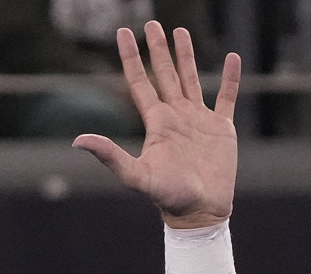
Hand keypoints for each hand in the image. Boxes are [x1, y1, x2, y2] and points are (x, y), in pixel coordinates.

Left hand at [74, 23, 240, 227]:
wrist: (200, 212)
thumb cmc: (168, 197)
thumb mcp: (136, 175)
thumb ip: (110, 156)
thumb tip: (78, 140)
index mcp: (156, 123)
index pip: (140, 82)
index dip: (131, 57)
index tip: (123, 33)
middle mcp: (175, 116)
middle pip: (163, 74)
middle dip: (157, 49)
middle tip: (151, 24)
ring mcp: (198, 120)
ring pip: (191, 79)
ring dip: (186, 56)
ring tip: (180, 32)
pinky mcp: (222, 129)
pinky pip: (227, 97)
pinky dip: (231, 78)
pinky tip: (233, 58)